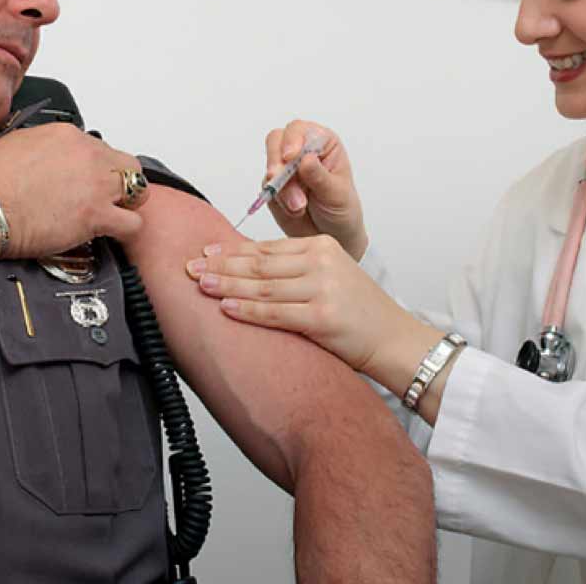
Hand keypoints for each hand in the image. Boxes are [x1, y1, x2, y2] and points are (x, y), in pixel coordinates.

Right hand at [0, 123, 146, 257]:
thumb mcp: (13, 144)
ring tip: (114, 216)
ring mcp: (96, 185)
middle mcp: (88, 155)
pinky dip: (127, 230)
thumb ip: (38, 148)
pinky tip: (115, 234)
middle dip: (122, 181)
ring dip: (128, 205)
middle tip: (109, 197)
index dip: (97, 168)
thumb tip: (41, 158)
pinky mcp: (96, 215)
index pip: (100, 149)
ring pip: (138, 191)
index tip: (88, 181)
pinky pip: (133, 223)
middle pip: (127, 165)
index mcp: (68, 136)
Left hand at [186, 234, 412, 378]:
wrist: (396, 340)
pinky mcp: (322, 317)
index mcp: (322, 246)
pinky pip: (274, 313)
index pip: (267, 247)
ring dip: (226, 284)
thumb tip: (248, 270)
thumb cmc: (361, 313)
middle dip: (221, 264)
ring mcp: (322, 288)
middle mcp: (321, 262)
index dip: (232, 250)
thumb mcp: (332, 276)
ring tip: (199, 283)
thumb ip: (296, 269)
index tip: (206, 250)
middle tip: (190, 265)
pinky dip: (246, 310)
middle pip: (260, 263)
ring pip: (262, 285)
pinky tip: (225, 306)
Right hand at [264, 120, 367, 259]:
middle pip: (277, 140)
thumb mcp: (337, 194)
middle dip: (277, 161)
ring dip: (280, 187)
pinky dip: (278, 200)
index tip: (291, 156)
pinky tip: (294, 210)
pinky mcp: (274, 188)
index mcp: (323, 144)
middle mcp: (302, 152)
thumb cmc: (342, 210)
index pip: (300, 130)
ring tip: (298, 206)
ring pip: (270, 166)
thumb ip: (320, 177)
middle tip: (279, 179)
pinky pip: (266, 188)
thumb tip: (306, 159)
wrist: (334, 237)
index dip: (293, 139)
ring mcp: (286, 169)